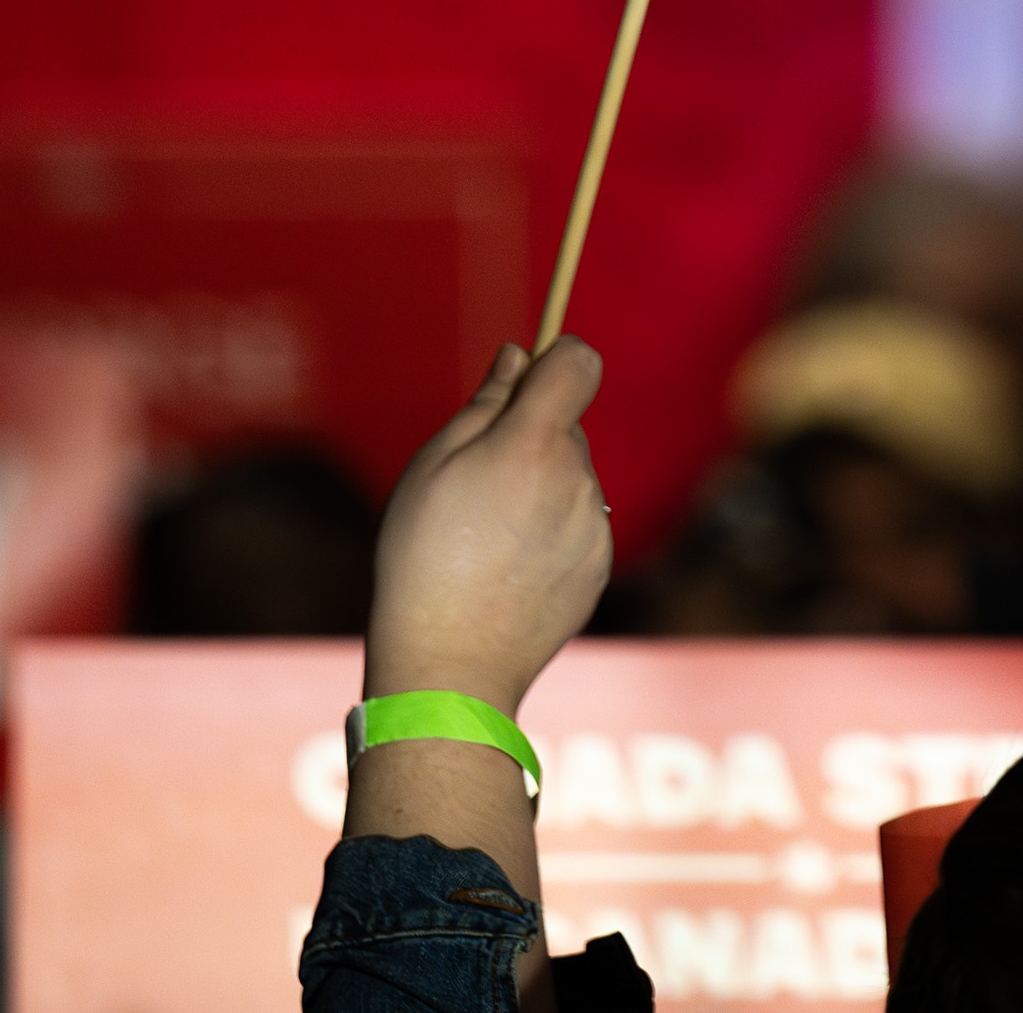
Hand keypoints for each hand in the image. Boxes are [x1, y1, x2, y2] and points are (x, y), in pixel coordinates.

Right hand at [367, 338, 615, 712]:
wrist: (450, 666)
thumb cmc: (423, 559)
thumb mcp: (433, 467)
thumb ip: (485, 405)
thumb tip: (520, 356)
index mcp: (535, 443)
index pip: (578, 362)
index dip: (554, 361)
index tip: (522, 384)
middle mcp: (578, 478)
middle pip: (567, 428)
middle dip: (531, 437)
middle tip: (476, 486)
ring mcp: (595, 525)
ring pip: (573, 478)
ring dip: (542, 488)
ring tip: (487, 538)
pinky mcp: (599, 567)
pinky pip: (580, 525)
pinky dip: (553, 532)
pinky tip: (509, 569)